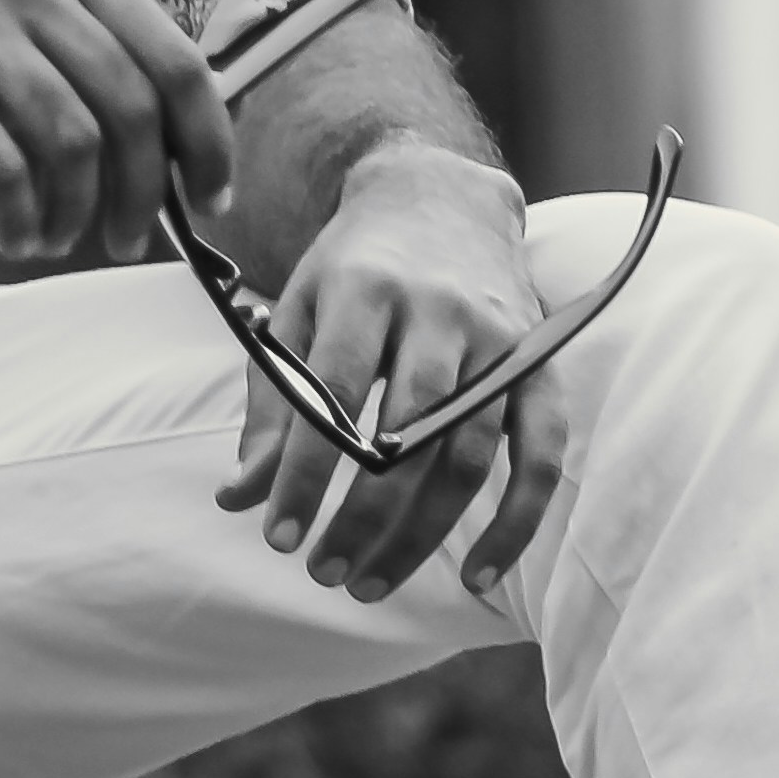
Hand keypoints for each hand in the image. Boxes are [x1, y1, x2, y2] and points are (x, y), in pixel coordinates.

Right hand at [0, 0, 231, 269]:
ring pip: (72, 140)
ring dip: (77, 211)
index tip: (207, 199)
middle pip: (133, 109)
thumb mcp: (13, 5)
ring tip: (59, 239)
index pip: (177, 61)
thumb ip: (85, 53)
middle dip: (144, 193)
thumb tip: (170, 150)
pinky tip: (14, 234)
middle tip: (130, 239)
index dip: (207, 142)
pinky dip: (19, 215)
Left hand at [215, 137, 568, 605]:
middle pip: (405, 436)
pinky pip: (539, 455)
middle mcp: (437, 312)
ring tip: (370, 582)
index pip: (333, 396)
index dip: (305, 472)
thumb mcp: (297, 311)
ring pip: (467, 455)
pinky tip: (475, 575)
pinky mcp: (539, 362)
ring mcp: (497, 339)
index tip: (279, 537)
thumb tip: (238, 497)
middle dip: (362, 518)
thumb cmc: (354, 265)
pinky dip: (514, 522)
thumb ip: (272, 403)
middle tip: (324, 574)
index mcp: (364, 291)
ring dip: (422, 535)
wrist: (442, 195)